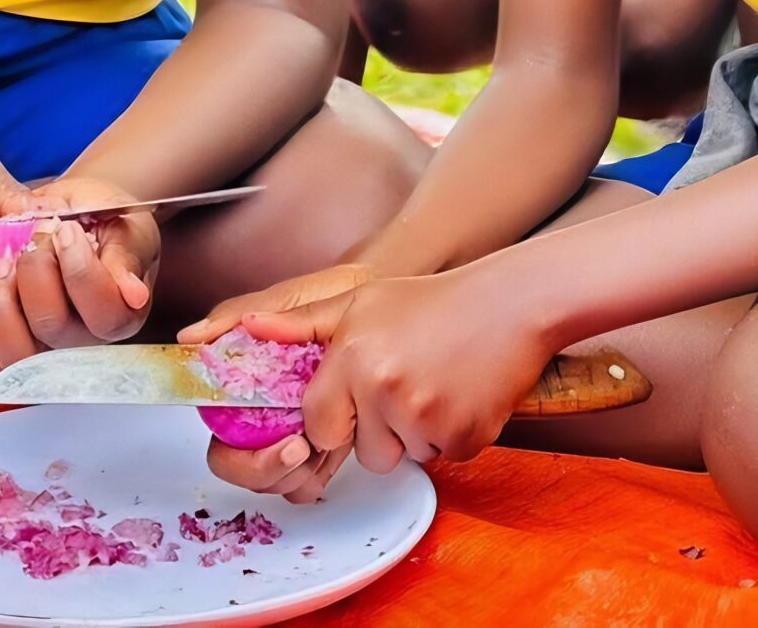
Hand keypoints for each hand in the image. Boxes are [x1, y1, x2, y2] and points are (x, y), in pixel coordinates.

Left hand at [0, 175, 158, 381]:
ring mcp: (45, 353)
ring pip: (17, 355)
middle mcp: (84, 343)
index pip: (103, 313)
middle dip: (35, 272)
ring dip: (1, 304)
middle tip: (32, 240)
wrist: (72, 217)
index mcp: (121, 314)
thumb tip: (135, 295)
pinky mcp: (7, 352)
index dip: (79, 270)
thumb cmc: (103, 222)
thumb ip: (126, 257)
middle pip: (53, 327)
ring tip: (2, 266)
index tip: (66, 229)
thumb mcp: (124, 227)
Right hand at [181, 262, 376, 503]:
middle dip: (275, 472)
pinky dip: (325, 473)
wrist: (378, 291)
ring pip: (282, 483)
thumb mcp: (283, 300)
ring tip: (331, 444)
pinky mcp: (325, 438)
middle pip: (249, 474)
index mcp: (241, 390)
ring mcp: (293, 430)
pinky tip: (344, 444)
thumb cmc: (328, 293)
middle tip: (305, 449)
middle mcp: (261, 418)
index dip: (245, 460)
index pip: (223, 447)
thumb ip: (233, 317)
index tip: (287, 444)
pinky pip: (313, 479)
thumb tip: (188, 339)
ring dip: (302, 475)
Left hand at [207, 265, 553, 499]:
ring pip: (404, 455)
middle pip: (364, 452)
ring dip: (415, 432)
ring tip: (432, 382)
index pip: (317, 426)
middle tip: (401, 385)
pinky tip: (459, 393)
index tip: (350, 403)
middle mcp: (383, 389)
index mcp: (351, 358)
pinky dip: (451, 434)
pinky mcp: (465, 437)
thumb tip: (248, 324)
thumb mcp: (358, 302)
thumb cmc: (430, 301)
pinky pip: (444, 456)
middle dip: (377, 431)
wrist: (509, 305)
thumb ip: (301, 322)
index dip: (332, 420)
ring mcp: (426, 416)